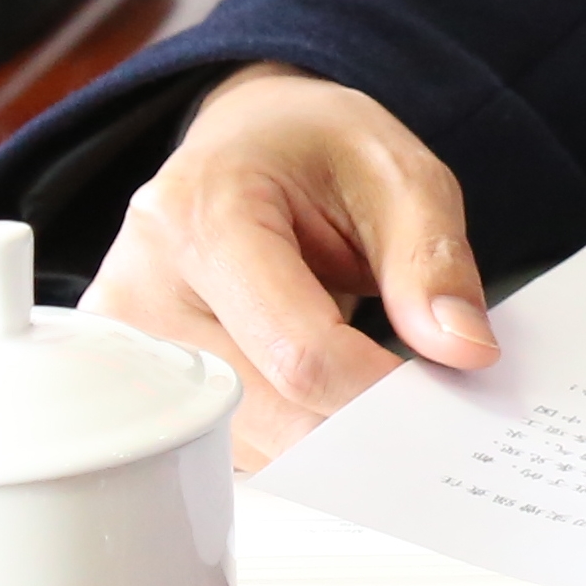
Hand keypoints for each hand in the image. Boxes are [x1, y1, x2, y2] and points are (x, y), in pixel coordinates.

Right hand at [84, 62, 500, 470]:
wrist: (241, 142)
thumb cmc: (310, 148)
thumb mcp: (395, 169)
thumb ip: (431, 259)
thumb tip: (464, 351)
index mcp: (203, 212)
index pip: (296, 348)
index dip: (378, 391)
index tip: (440, 403)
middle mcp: (140, 286)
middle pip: (260, 409)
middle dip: (354, 424)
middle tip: (423, 412)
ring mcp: (121, 347)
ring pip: (237, 442)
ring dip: (319, 436)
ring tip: (373, 388)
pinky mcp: (128, 388)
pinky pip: (217, 443)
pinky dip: (286, 433)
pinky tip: (326, 400)